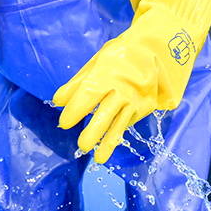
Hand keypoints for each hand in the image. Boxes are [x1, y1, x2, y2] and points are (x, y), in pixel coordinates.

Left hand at [52, 46, 151, 164]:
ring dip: (109, 142)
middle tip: (82, 145)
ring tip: (98, 158)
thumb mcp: (95, 63)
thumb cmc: (116, 58)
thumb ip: (76, 84)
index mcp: (106, 74)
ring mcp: (136, 99)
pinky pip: (128, 122)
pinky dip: (117, 134)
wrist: (153, 51)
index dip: (74, 110)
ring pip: (120, 123)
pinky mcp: (146, 107)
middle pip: (106, 113)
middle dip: (94, 131)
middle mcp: (122, 89)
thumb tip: (57, 101)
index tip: (64, 123)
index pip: (87, 95)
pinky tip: (108, 146)